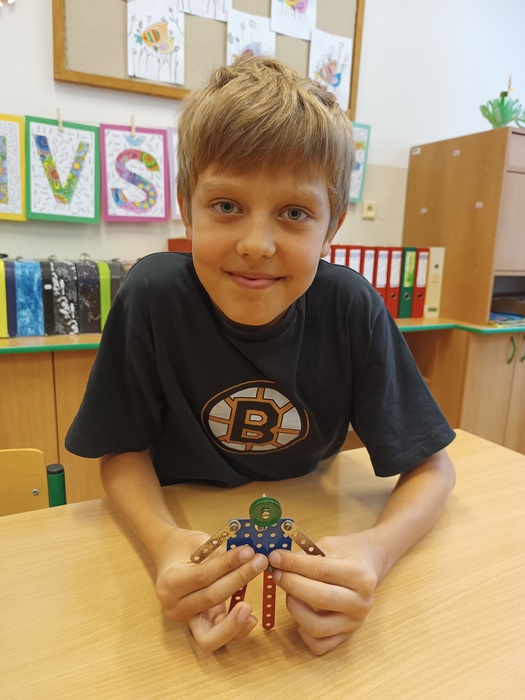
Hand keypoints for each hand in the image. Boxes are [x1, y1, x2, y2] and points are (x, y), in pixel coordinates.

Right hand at [154, 528, 268, 651]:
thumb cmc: (184, 548)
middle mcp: (175, 607)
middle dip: (238, 580)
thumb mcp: (199, 543)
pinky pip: (218, 636)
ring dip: (235, 621)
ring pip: (210, 636)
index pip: (203, 576)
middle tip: (259, 564)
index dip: (228, 564)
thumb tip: (249, 554)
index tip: (249, 552)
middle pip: (210, 599)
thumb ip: (221, 553)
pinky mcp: (201, 626)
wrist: (170, 558)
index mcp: (169, 583)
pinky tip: (250, 617)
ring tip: (250, 605)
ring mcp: (187, 620)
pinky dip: (235, 629)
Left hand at [268, 533, 377, 655]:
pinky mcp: (346, 637)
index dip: (294, 564)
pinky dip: (303, 631)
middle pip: (320, 598)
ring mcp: (355, 623)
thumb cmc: (346, 553)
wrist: (367, 566)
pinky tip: (301, 611)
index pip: (321, 570)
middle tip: (277, 573)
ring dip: (295, 609)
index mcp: (361, 575)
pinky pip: (319, 644)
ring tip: (290, 593)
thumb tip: (277, 560)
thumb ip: (306, 555)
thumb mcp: (329, 545)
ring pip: (317, 627)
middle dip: (292, 584)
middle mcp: (362, 603)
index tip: (275, 557)